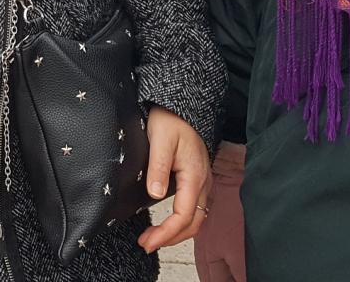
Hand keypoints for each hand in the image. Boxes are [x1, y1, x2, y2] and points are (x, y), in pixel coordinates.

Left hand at [136, 105, 211, 253]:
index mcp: (195, 176)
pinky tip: (168, 223)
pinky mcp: (198, 180)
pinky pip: (195, 208)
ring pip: (196, 218)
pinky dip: (182, 221)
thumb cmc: (171, 120)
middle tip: (146, 244)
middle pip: (193, 224)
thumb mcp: (160, 140)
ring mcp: (203, 182)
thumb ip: (158, 167)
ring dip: (177, 232)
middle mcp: (203, 183)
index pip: (184, 216)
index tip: (148, 241)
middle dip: (171, 238)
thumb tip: (154, 194)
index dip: (166, 233)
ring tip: (154, 237)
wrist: (181, 106)